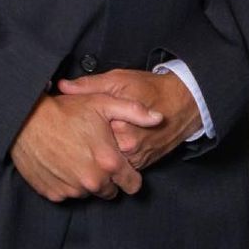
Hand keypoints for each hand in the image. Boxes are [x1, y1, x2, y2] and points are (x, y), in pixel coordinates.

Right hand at [8, 92, 160, 201]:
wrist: (26, 121)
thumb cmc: (66, 111)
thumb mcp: (105, 103)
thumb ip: (135, 112)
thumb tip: (159, 119)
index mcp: (108, 163)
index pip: (133, 184)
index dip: (130, 175)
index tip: (124, 166)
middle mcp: (91, 181)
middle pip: (110, 191)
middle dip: (108, 178)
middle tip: (98, 157)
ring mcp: (70, 190)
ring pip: (88, 192)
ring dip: (88, 180)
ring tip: (79, 157)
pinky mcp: (53, 193)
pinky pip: (67, 193)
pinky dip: (68, 182)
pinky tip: (64, 163)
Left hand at [57, 69, 200, 169]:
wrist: (184, 102)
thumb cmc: (152, 89)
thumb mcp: (120, 80)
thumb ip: (90, 85)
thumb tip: (63, 87)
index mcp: (120, 126)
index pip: (87, 135)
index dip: (77, 128)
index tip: (73, 122)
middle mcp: (129, 146)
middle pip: (96, 152)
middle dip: (87, 143)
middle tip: (80, 132)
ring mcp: (137, 158)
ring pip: (108, 163)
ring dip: (99, 154)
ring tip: (92, 141)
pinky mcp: (143, 164)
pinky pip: (121, 167)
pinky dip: (113, 160)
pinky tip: (109, 147)